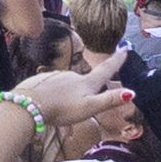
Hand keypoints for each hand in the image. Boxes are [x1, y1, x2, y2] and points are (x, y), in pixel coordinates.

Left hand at [11, 65, 136, 158]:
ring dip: (69, 97)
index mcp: (86, 83)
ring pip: (67, 87)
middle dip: (88, 88)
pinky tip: (50, 108)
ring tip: (65, 113)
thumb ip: (109, 100)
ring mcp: (56, 76)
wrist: (28, 105)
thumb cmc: (61, 109)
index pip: (106, 69)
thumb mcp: (89, 108)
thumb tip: (131, 92)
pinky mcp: (42, 81)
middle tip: (86, 103)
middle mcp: (72, 75)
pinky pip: (52, 90)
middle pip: (85, 80)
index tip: (125, 49)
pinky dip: (55, 98)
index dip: (117, 60)